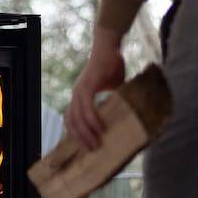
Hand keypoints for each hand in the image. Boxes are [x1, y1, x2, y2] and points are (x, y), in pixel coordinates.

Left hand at [64, 27, 125, 150]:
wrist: (110, 46)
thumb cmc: (112, 64)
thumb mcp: (113, 87)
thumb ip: (113, 100)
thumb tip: (125, 112)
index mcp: (80, 95)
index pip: (72, 118)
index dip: (77, 133)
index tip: (85, 146)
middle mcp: (76, 94)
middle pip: (72, 122)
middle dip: (80, 139)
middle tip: (92, 151)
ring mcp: (80, 90)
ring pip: (78, 117)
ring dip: (86, 133)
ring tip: (96, 144)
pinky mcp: (88, 86)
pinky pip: (87, 107)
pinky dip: (93, 119)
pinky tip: (100, 128)